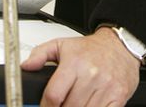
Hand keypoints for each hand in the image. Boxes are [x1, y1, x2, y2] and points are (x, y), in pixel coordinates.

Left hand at [21, 26, 140, 105]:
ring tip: (73, 104)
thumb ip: (40, 54)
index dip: (46, 106)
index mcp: (74, 63)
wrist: (119, 46)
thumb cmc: (90, 49)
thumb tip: (26, 66)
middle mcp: (90, 75)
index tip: (45, 106)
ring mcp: (105, 87)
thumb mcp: (62, 45)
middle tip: (60, 105)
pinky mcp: (118, 97)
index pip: (54, 94)